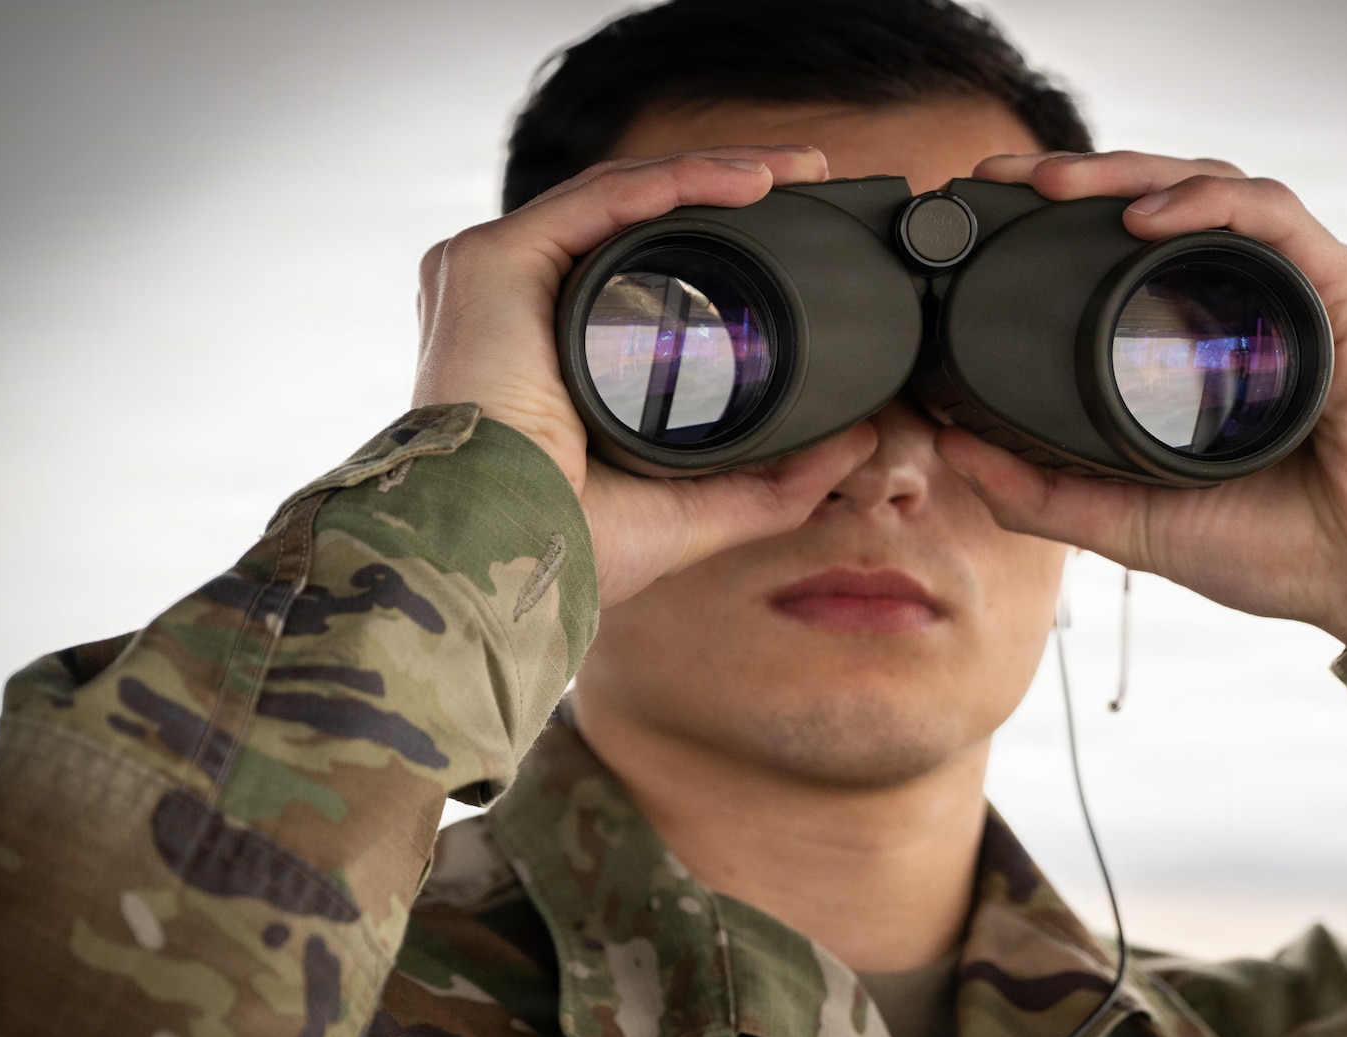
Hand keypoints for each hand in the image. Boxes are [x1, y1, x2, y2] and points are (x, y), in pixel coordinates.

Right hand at [410, 147, 874, 606]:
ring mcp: (498, 277)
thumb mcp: (698, 508)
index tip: (793, 233)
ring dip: (715, 170)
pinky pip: (600, 199)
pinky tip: (747, 180)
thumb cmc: (571, 548)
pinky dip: (678, 182)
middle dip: (727, 186)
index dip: (717, 240)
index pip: (636, 267)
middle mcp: (519, 304)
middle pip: (635, 219)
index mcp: (548, 351)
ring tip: (795, 167)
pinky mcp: (490, 261)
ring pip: (622, 195)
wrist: (510, 559)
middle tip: (808, 175)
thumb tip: (856, 445)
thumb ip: (777, 482)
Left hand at [937, 151, 1346, 644]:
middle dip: (1081, 174)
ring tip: (1059, 184)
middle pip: (1163, 199)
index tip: (992, 211)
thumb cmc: (1278, 549)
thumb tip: (952, 448)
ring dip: (1132, 173)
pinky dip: (1209, 206)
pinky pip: (1274, 221)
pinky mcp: (1343, 296)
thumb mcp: (1127, 521)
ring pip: (1212, 189)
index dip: (1063, 218)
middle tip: (1004, 175)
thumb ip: (1041, 491)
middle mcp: (1253, 301)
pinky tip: (1148, 218)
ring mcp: (1298, 291)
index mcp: (1207, 339)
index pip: (1130, 247)